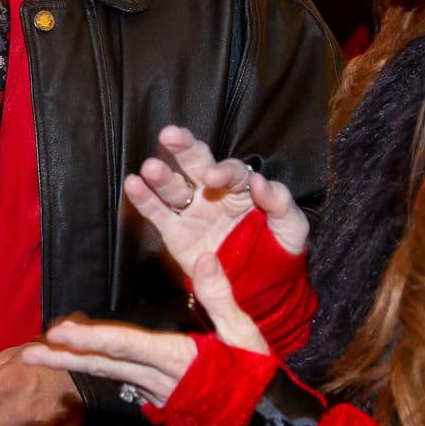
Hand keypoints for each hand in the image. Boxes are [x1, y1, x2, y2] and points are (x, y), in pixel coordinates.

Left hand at [28, 252, 270, 404]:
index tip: (59, 332)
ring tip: (40, 357)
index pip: (126, 345)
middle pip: (105, 365)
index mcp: (178, 359)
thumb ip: (221, 296)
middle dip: (66, 358)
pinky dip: (100, 374)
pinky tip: (80, 365)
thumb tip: (205, 256)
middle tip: (29, 353)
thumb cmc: (258, 379)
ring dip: (75, 365)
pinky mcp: (161, 402)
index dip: (90, 338)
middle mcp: (160, 379)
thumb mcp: (245, 335)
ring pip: (109, 376)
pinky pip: (123, 385)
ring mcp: (158, 394)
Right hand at [128, 126, 308, 279]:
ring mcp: (193, 212)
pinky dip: (144, 199)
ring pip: (174, 186)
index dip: (223, 170)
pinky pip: (157, 213)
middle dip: (184, 148)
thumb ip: (281, 203)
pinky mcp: (176, 234)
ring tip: (151, 167)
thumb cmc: (278, 253)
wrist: (260, 291)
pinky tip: (133, 184)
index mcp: (243, 189)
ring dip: (162, 175)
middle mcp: (214, 194)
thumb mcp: (292, 229)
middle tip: (171, 135)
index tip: (212, 177)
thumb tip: (260, 180)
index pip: (232, 171)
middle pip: (197, 163)